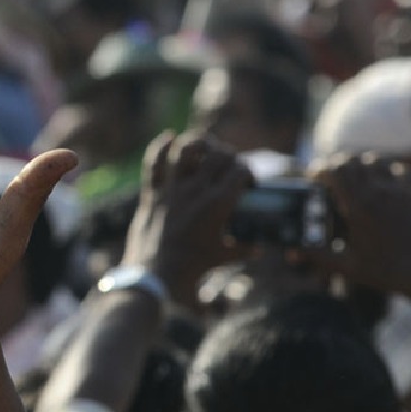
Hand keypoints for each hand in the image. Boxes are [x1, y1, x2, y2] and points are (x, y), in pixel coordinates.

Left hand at [124, 132, 252, 306]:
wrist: (156, 274)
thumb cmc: (193, 267)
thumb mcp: (224, 257)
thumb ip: (244, 249)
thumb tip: (258, 248)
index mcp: (218, 204)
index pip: (240, 170)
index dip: (247, 170)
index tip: (247, 179)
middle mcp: (196, 191)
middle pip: (218, 155)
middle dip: (228, 154)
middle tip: (228, 164)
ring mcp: (172, 190)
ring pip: (185, 150)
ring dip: (198, 143)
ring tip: (204, 147)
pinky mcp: (152, 193)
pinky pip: (153, 163)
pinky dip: (160, 146)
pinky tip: (169, 137)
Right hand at [310, 155, 410, 302]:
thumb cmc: (388, 272)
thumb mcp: (347, 266)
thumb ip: (317, 256)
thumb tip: (291, 253)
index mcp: (359, 206)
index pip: (334, 170)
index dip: (319, 169)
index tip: (313, 177)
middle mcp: (380, 192)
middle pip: (352, 160)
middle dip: (337, 165)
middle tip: (331, 177)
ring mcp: (402, 191)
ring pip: (377, 161)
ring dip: (362, 165)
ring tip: (356, 178)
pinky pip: (401, 170)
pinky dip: (389, 172)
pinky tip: (384, 184)